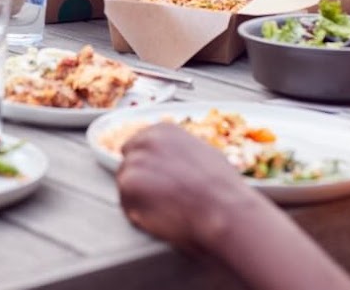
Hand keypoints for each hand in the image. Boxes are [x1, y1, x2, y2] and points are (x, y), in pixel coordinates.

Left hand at [116, 123, 257, 251]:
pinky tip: (160, 218)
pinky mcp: (128, 184)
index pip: (139, 145)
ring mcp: (135, 161)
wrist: (224, 210)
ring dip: (139, 199)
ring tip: (164, 209)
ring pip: (126, 185)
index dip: (148, 166)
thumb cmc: (222, 188)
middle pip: (129, 163)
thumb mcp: (205, 154)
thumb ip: (181, 152)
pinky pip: (126, 204)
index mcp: (163, 131)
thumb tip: (175, 160)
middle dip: (140, 180)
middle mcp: (146, 140)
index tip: (156, 179)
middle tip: (159, 198)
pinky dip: (138, 215)